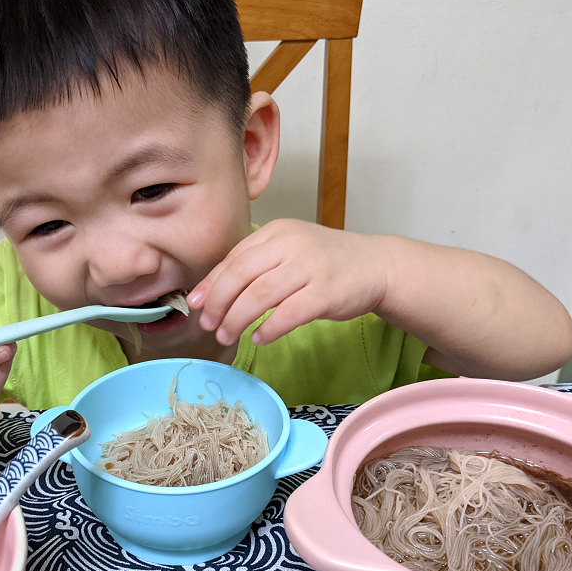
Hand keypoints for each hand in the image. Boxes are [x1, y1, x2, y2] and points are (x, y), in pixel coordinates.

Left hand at [188, 219, 389, 345]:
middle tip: (208, 325)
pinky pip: (288, 314)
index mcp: (276, 232)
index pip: (233, 259)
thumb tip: (208, 295)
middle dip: (219, 304)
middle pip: (240, 276)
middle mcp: (291, 244)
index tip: (196, 305)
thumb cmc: (324, 263)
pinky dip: (269, 329)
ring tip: (227, 336)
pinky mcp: (327, 291)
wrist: (376, 265)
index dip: (211, 284)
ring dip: (237, 320)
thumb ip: (252, 268)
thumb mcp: (287, 253)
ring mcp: (310, 267)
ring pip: (259, 296)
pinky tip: (259, 338)